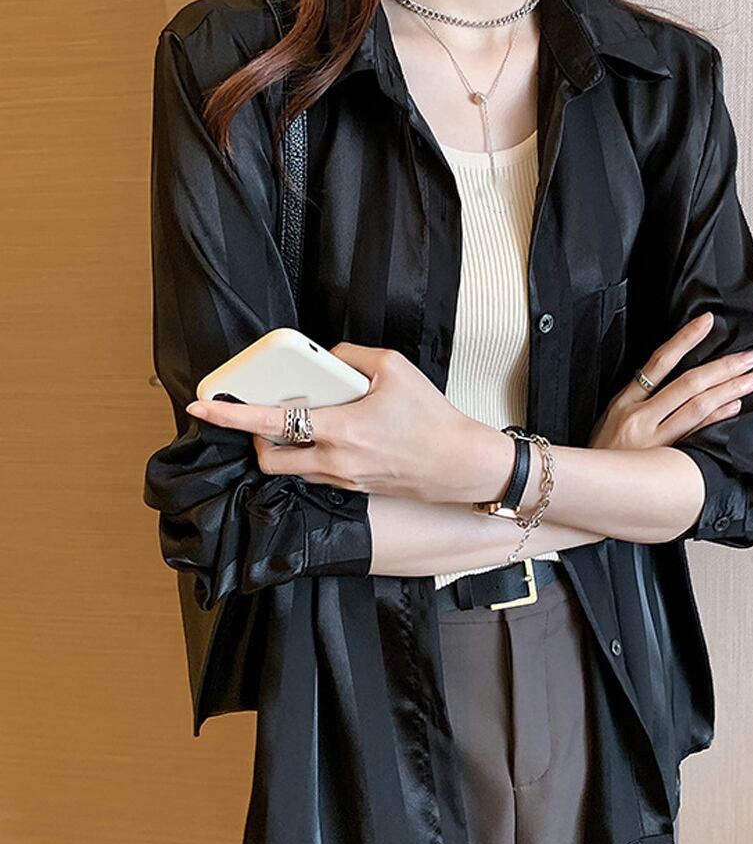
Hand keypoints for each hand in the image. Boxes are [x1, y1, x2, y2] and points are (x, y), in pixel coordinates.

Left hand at [185, 343, 513, 503]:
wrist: (461, 465)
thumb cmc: (433, 418)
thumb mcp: (395, 368)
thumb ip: (352, 355)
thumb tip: (328, 358)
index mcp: (340, 430)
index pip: (271, 422)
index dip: (229, 416)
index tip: (201, 407)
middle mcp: (334, 460)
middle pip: (268, 457)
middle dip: (254, 438)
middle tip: (262, 414)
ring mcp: (343, 479)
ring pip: (291, 469)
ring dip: (284, 447)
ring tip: (302, 421)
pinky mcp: (354, 488)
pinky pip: (316, 474)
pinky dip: (310, 454)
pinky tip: (332, 435)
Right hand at [588, 311, 752, 449]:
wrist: (590, 490)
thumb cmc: (601, 455)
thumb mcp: (610, 418)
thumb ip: (638, 400)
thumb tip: (673, 378)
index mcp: (625, 402)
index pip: (659, 362)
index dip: (685, 339)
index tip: (706, 322)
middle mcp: (640, 418)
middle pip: (687, 384)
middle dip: (721, 368)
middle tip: (747, 358)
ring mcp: (654, 441)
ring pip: (697, 408)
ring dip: (728, 391)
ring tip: (750, 380)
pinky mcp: (664, 461)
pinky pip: (697, 435)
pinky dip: (717, 419)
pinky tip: (735, 408)